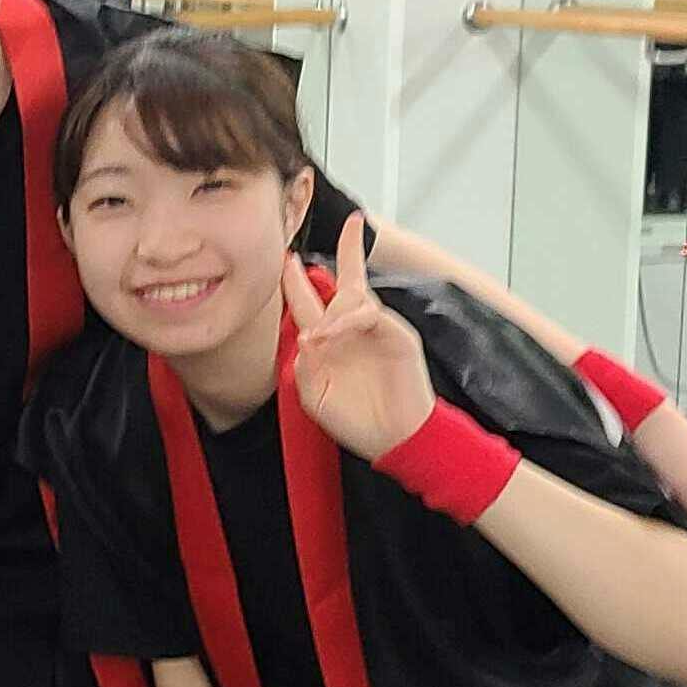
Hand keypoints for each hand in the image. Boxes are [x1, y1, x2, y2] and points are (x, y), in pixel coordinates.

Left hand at [283, 216, 434, 462]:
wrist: (392, 440)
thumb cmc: (355, 420)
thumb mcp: (313, 394)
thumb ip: (303, 364)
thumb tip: (304, 335)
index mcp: (329, 341)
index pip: (313, 300)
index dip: (301, 278)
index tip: (288, 256)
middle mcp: (352, 330)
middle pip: (345, 283)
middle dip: (341, 255)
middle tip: (315, 247)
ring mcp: (377, 331)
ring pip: (353, 297)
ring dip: (329, 312)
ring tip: (317, 338)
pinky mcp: (397, 337)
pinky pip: (369, 315)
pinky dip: (347, 322)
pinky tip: (330, 337)